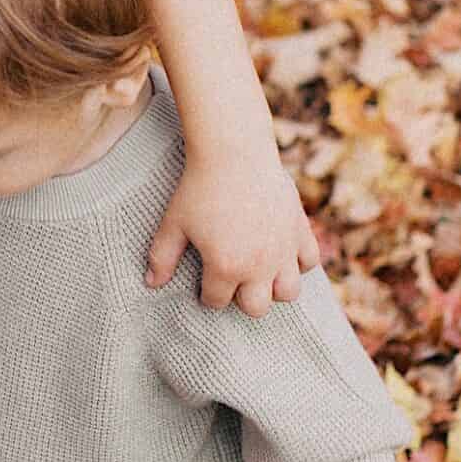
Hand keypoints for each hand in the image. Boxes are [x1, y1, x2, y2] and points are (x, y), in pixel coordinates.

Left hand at [146, 147, 321, 314]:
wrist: (234, 153)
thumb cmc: (199, 188)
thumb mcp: (173, 223)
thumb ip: (162, 257)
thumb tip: (151, 284)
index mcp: (225, 267)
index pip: (217, 301)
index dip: (206, 295)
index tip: (203, 284)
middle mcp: (259, 265)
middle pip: (256, 308)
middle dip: (241, 300)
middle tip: (230, 280)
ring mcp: (284, 250)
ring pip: (289, 293)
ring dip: (273, 288)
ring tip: (257, 272)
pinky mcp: (300, 231)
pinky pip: (309, 261)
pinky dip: (297, 262)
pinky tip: (279, 253)